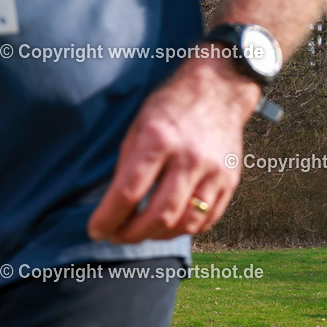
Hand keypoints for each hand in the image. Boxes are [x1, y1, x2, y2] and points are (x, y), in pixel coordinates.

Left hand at [88, 56, 260, 242]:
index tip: (96, 230)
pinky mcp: (230, 181)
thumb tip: (116, 205)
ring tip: (144, 232)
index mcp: (159, 140)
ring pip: (186, 223)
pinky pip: (208, 219)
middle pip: (160, 215)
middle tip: (117, 236)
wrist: (219, 91)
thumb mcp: (139, 126)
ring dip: (160, 235)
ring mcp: (214, 172)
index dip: (109, 218)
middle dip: (133, 234)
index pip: (129, 192)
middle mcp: (189, 159)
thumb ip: (129, 165)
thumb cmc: (171, 107)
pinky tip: (171, 225)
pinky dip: (186, 229)